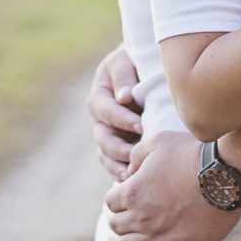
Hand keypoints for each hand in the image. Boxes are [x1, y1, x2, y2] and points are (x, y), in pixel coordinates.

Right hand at [85, 45, 142, 180]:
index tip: (141, 125)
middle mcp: (100, 120)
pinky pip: (117, 163)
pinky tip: (134, 181)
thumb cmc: (133, 59)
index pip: (107, 111)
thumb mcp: (124, 60)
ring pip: (107, 157)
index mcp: (98, 97)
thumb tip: (124, 97)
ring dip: (118, 167)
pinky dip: (123, 173)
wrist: (142, 66)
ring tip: (132, 176)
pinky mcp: (121, 146)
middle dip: (120, 150)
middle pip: (104, 140)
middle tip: (137, 157)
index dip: (122, 119)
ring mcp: (109, 135)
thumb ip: (123, 76)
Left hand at [104, 131, 240, 240]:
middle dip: (116, 219)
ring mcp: (158, 237)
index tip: (122, 196)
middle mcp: (140, 218)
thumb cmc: (192, 154)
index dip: (115, 197)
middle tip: (120, 217)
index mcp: (133, 192)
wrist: (224, 176)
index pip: (111, 201)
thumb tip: (129, 170)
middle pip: (116, 224)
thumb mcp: (158, 141)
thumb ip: (137, 154)